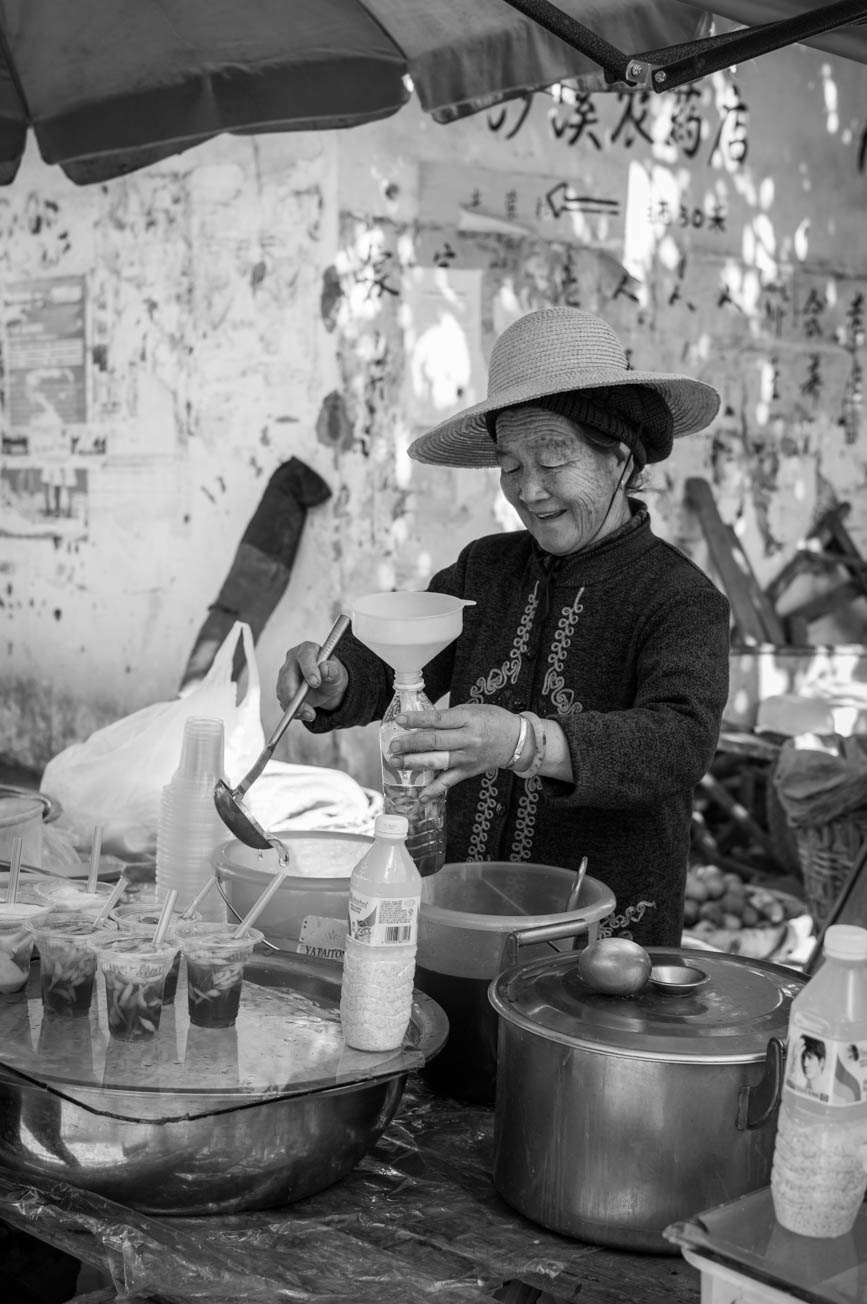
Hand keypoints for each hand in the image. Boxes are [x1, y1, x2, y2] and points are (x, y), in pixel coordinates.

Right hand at [276, 641, 348, 723]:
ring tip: (310, 715)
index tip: (315, 682)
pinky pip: (283, 701)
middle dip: (295, 694)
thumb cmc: (332, 674)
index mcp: (307, 650)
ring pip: (282, 691)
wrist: (328, 686)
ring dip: (294, 706)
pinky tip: (304, 714)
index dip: (308, 669)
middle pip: (287, 675)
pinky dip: (293, 710)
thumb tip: (325, 668)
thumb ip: (333, 670)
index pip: (305, 656)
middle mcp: (293, 661)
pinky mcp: (282, 689)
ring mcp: (285, 675)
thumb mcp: (337, 673)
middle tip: (307, 708)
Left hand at [386, 703, 523, 799]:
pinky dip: (434, 790)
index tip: (400, 720)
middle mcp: (468, 739)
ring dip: (415, 763)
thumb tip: (420, 722)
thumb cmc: (493, 720)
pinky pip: (449, 782)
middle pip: (435, 741)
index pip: (438, 719)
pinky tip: (420, 796)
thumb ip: (448, 716)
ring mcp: (468, 757)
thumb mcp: (472, 710)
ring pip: (438, 761)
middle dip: (411, 744)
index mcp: (468, 719)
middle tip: (393, 745)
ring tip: (397, 763)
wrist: (517, 740)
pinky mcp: (469, 771)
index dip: (418, 720)